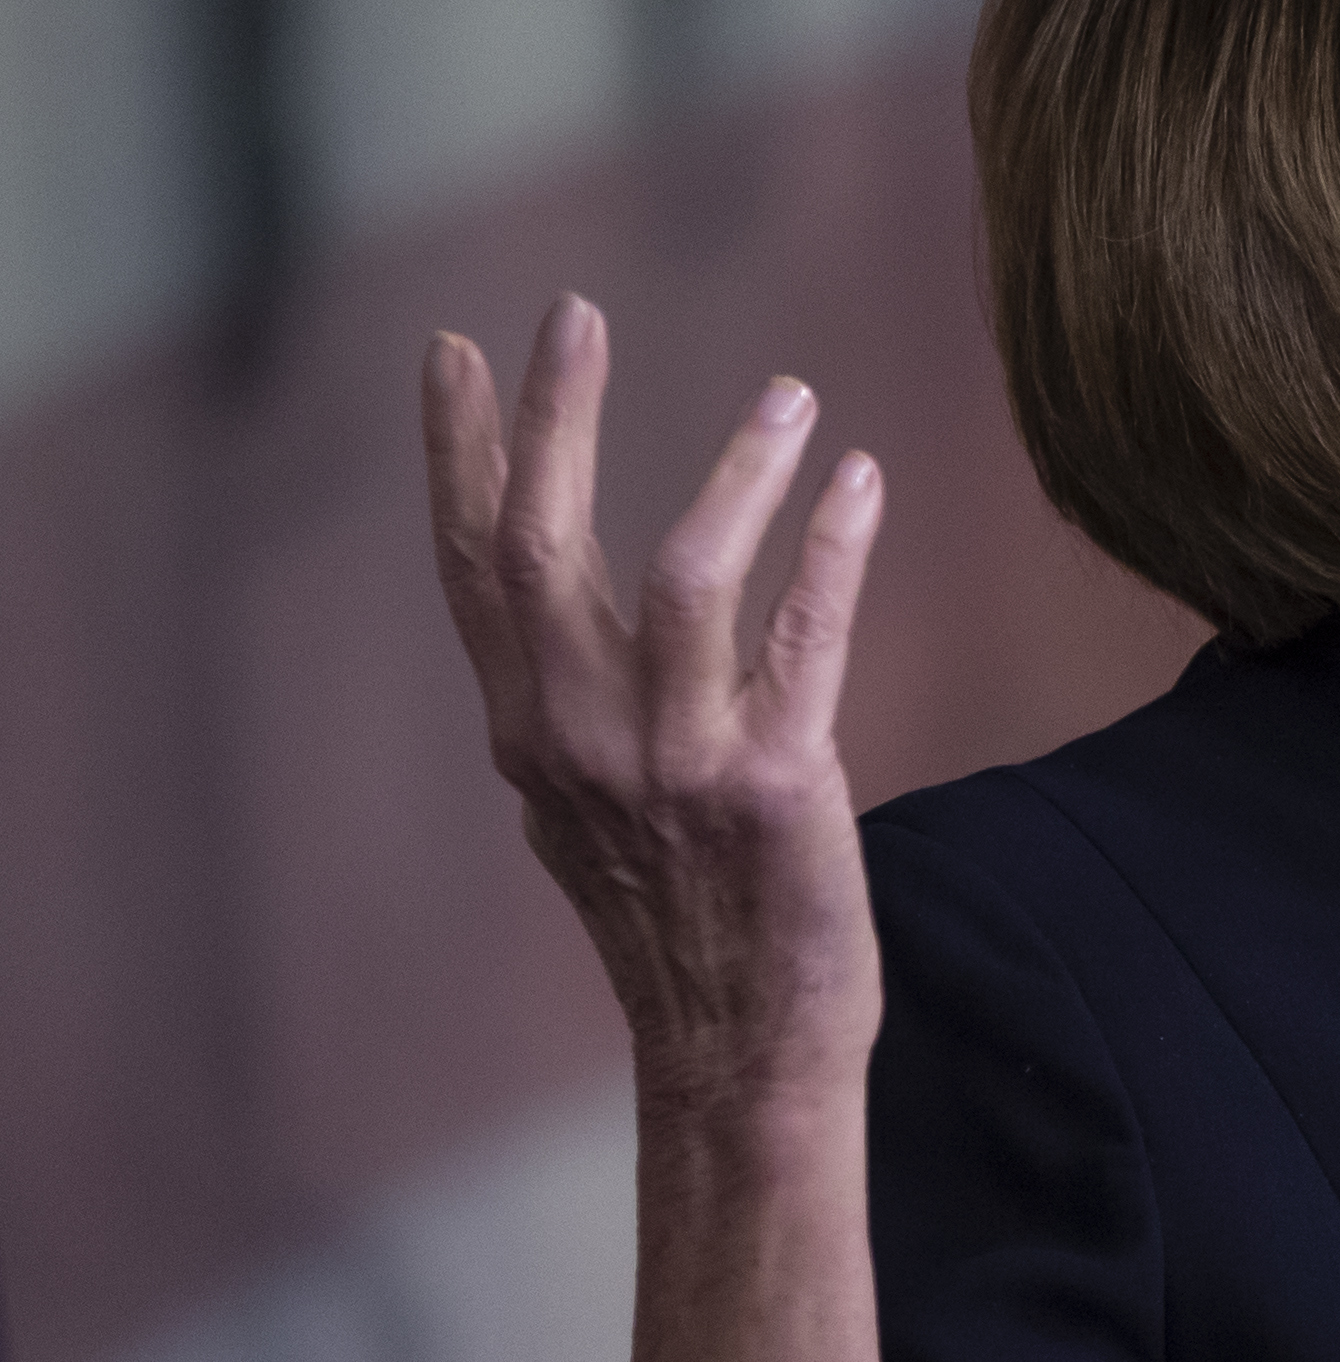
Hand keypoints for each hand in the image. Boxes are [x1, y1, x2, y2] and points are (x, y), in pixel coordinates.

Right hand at [423, 294, 888, 1112]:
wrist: (743, 1050)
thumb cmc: (680, 924)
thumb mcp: (587, 811)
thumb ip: (567, 714)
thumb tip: (547, 639)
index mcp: (532, 733)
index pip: (474, 567)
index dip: (460, 453)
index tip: (453, 349)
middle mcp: (580, 741)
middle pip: (538, 547)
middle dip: (549, 421)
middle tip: (572, 311)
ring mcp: (674, 764)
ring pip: (681, 576)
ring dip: (736, 470)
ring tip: (790, 393)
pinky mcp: (774, 785)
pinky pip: (805, 637)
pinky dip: (833, 549)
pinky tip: (862, 482)